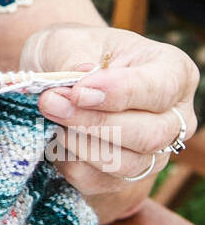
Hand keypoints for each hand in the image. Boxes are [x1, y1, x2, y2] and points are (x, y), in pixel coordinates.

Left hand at [20, 22, 198, 213]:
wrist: (59, 76)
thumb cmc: (74, 51)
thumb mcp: (71, 41)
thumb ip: (75, 62)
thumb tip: (79, 87)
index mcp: (173, 71)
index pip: (160, 89)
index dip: (120, 93)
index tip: (78, 91)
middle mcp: (174, 117)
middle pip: (149, 135)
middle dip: (95, 123)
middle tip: (50, 103)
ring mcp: (155, 151)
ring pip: (127, 165)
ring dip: (81, 144)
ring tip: (51, 117)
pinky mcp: (126, 177)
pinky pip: (100, 182)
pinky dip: (70, 163)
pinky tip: (55, 138)